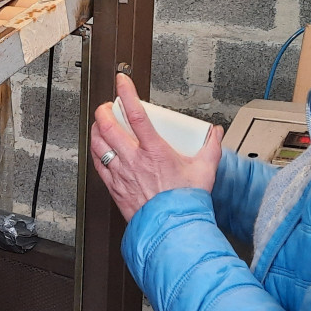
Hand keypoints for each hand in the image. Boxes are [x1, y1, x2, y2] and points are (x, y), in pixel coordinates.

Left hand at [89, 73, 223, 220]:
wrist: (173, 229)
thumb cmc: (186, 202)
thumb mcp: (205, 170)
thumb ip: (211, 147)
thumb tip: (214, 133)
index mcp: (155, 151)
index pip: (136, 114)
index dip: (127, 93)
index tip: (122, 81)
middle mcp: (134, 160)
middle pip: (109, 126)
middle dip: (104, 110)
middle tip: (108, 105)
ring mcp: (121, 174)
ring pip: (98, 144)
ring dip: (97, 129)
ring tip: (101, 122)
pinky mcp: (115, 187)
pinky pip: (98, 164)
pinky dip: (95, 151)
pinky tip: (99, 148)